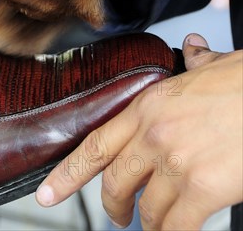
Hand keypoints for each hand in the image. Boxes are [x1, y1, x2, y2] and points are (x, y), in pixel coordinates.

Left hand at [36, 34, 242, 229]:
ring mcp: (177, 162)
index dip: (66, 175)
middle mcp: (153, 135)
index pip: (94, 145)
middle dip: (113, 207)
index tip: (47, 194)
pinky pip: (178, 224)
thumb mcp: (215, 67)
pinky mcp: (205, 187)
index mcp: (148, 106)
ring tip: (154, 227)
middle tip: (117, 217)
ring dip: (149, 223)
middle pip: (114, 183)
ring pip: (147, 208)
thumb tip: (193, 49)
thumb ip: (196, 62)